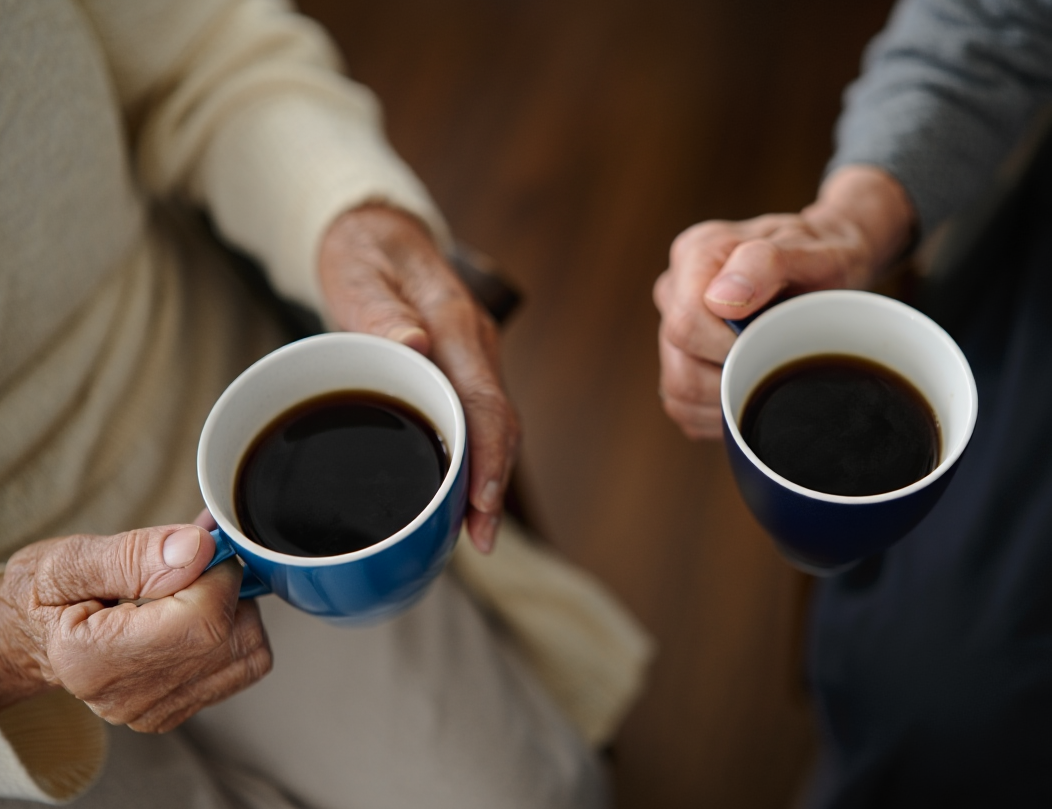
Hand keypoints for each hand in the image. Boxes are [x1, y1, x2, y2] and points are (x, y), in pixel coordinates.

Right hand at [0, 524, 270, 732]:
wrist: (31, 637)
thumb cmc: (42, 596)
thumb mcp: (67, 560)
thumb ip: (133, 553)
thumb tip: (198, 549)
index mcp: (95, 659)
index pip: (203, 618)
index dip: (216, 571)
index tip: (197, 547)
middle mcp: (129, 696)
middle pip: (229, 636)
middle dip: (225, 584)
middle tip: (191, 560)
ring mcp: (156, 708)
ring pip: (248, 650)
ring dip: (235, 607)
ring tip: (189, 587)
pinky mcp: (177, 709)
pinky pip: (242, 665)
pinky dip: (234, 630)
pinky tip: (196, 611)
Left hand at [318, 204, 519, 552]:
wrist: (376, 234)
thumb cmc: (362, 254)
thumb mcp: (357, 272)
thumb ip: (379, 308)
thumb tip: (414, 345)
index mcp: (453, 322)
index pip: (484, 398)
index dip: (490, 455)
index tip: (480, 503)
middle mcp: (473, 343)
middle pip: (497, 423)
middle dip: (492, 485)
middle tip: (480, 541)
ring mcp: (471, 358)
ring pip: (490, 427)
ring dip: (485, 479)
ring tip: (471, 533)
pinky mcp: (461, 370)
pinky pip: (474, 419)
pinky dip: (471, 460)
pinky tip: (455, 495)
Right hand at [653, 165, 915, 438]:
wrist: (828, 267)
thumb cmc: (822, 258)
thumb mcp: (813, 250)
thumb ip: (764, 264)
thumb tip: (721, 300)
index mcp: (694, 255)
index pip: (686, 323)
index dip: (729, 347)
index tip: (773, 343)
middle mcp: (673, 291)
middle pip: (680, 365)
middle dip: (734, 377)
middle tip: (776, 362)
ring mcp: (670, 328)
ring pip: (679, 393)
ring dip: (727, 402)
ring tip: (766, 378)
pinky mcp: (678, 362)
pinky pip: (685, 408)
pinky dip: (720, 414)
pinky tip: (751, 392)